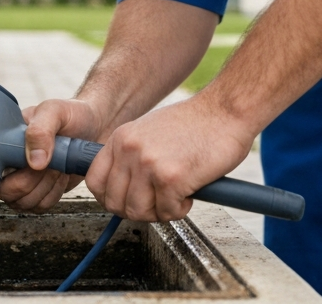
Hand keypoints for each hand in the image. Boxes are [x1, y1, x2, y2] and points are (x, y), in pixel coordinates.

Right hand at [0, 97, 101, 212]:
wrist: (97, 128)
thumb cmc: (72, 113)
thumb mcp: (56, 110)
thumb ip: (41, 129)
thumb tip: (32, 161)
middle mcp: (3, 161)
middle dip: (23, 181)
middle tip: (42, 163)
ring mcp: (19, 179)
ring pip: (18, 202)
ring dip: (41, 186)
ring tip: (54, 164)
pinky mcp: (37, 193)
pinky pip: (36, 207)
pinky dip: (51, 194)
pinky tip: (58, 176)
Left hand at [85, 94, 253, 221]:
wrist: (226, 110)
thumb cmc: (196, 124)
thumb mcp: (149, 132)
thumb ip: (132, 157)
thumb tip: (122, 191)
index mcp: (121, 138)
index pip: (95, 181)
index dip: (110, 199)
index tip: (127, 202)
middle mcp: (129, 150)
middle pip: (115, 203)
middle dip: (138, 210)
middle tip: (159, 203)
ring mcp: (148, 164)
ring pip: (138, 212)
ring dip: (159, 212)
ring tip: (176, 197)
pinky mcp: (171, 178)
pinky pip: (166, 212)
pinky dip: (180, 209)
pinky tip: (190, 192)